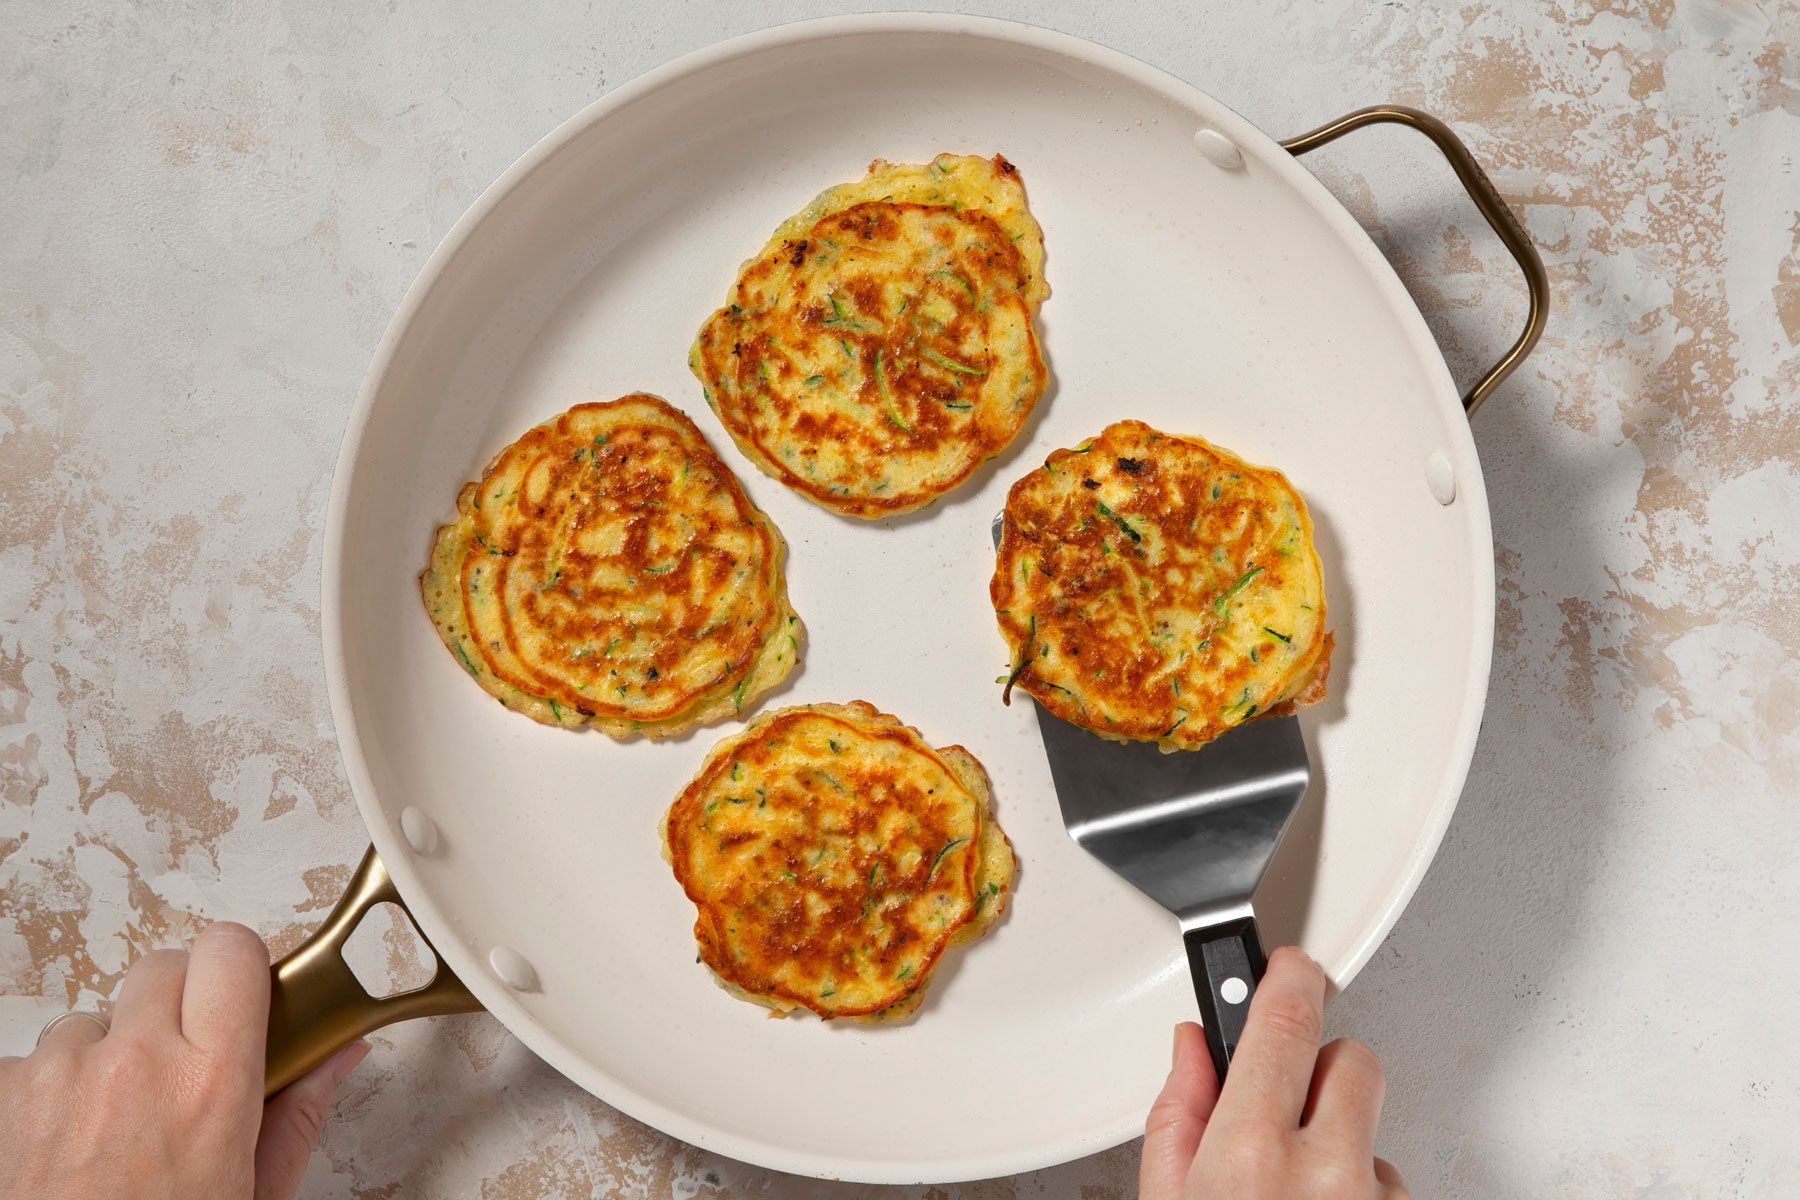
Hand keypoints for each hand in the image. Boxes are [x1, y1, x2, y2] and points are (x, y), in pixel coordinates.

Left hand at [0, 922, 368, 1199]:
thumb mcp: (256, 1194)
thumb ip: (299, 1113)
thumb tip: (340, 1053)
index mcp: (212, 1084)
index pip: (231, 953)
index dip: (239, 969)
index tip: (244, 997)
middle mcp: (136, 1063)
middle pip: (165, 967)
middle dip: (179, 1003)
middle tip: (187, 1060)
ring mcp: (63, 1074)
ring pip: (98, 1016)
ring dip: (111, 1052)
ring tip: (120, 1120)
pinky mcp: (7, 1094)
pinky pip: (39, 1058)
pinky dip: (56, 1089)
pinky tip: (73, 1140)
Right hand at [1140, 946, 1408, 1198]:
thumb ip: (1178, 1118)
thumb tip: (1193, 1049)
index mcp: (1252, 1156)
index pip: (1286, 1023)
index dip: (1288, 980)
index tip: (1288, 966)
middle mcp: (1326, 1174)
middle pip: (1350, 1061)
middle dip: (1317, 1070)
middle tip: (1283, 1113)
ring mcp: (1375, 1199)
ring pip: (1372, 1123)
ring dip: (1340, 1140)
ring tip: (1297, 1188)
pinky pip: (1389, 1177)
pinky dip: (1359, 1187)